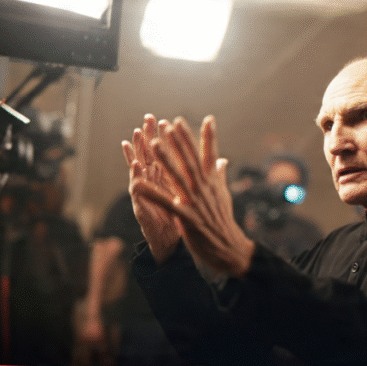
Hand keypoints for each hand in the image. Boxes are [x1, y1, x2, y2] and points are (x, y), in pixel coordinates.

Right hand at [123, 114, 180, 263]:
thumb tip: (205, 162)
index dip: (162, 137)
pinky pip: (137, 191)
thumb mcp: (186, 195)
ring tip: (133, 137)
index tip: (164, 120)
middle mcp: (153, 183)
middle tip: (147, 119)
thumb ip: (192, 177)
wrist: (171, 242)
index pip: (162, 154)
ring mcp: (145, 194)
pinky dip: (136, 179)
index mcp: (164, 178)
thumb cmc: (178, 217)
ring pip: (138, 170)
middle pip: (148, 156)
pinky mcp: (142, 207)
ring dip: (135, 153)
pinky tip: (135, 168)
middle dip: (147, 137)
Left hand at [137, 116, 253, 276]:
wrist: (228, 248)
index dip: (207, 137)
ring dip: (165, 160)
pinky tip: (138, 184)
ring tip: (154, 144)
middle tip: (170, 123)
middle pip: (190, 160)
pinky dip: (152, 193)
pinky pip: (166, 203)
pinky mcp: (186, 217)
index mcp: (212, 182)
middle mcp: (204, 189)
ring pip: (178, 177)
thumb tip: (222, 160)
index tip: (206, 118)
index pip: (209, 155)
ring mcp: (195, 202)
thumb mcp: (223, 195)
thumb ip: (219, 175)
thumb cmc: (222, 221)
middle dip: (180, 141)